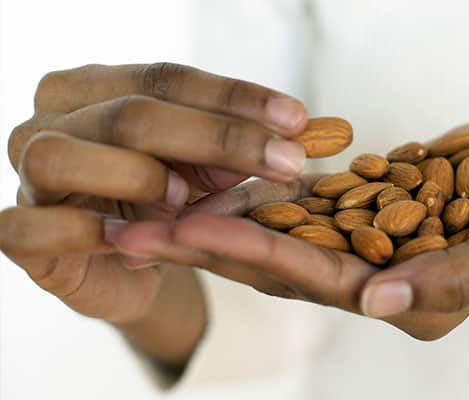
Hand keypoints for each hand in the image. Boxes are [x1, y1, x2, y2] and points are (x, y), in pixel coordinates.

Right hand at [0, 63, 308, 364]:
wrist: (125, 266)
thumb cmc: (164, 203)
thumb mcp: (203, 169)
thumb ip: (232, 151)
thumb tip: (287, 138)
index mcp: (95, 89)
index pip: (166, 78)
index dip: (234, 98)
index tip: (296, 119)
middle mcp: (52, 120)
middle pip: (131, 115)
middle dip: (218, 138)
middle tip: (284, 161)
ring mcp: (26, 174)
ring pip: (66, 158)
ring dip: (140, 179)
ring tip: (184, 200)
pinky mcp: (18, 232)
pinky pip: (33, 226)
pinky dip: (89, 233)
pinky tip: (136, 242)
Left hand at [114, 118, 468, 340]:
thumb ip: (457, 278)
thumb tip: (378, 304)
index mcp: (411, 297)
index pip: (318, 280)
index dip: (251, 257)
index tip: (183, 235)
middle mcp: (380, 277)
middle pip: (280, 263)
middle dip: (208, 246)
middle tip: (132, 228)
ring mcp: (368, 243)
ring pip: (281, 232)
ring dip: (220, 217)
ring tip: (152, 201)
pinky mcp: (365, 208)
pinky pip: (303, 201)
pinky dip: (259, 191)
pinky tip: (212, 177)